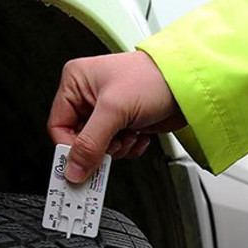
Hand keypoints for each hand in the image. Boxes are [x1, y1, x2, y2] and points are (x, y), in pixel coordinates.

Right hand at [47, 51, 185, 182]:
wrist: (188, 85)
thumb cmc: (153, 79)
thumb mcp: (114, 110)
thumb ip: (90, 143)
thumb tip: (73, 169)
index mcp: (76, 82)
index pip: (58, 126)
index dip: (70, 147)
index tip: (81, 164)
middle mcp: (89, 96)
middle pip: (80, 140)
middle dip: (99, 147)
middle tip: (112, 146)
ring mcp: (109, 111)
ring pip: (99, 148)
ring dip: (117, 148)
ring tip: (130, 133)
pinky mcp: (125, 123)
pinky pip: (118, 148)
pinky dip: (129, 147)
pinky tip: (139, 133)